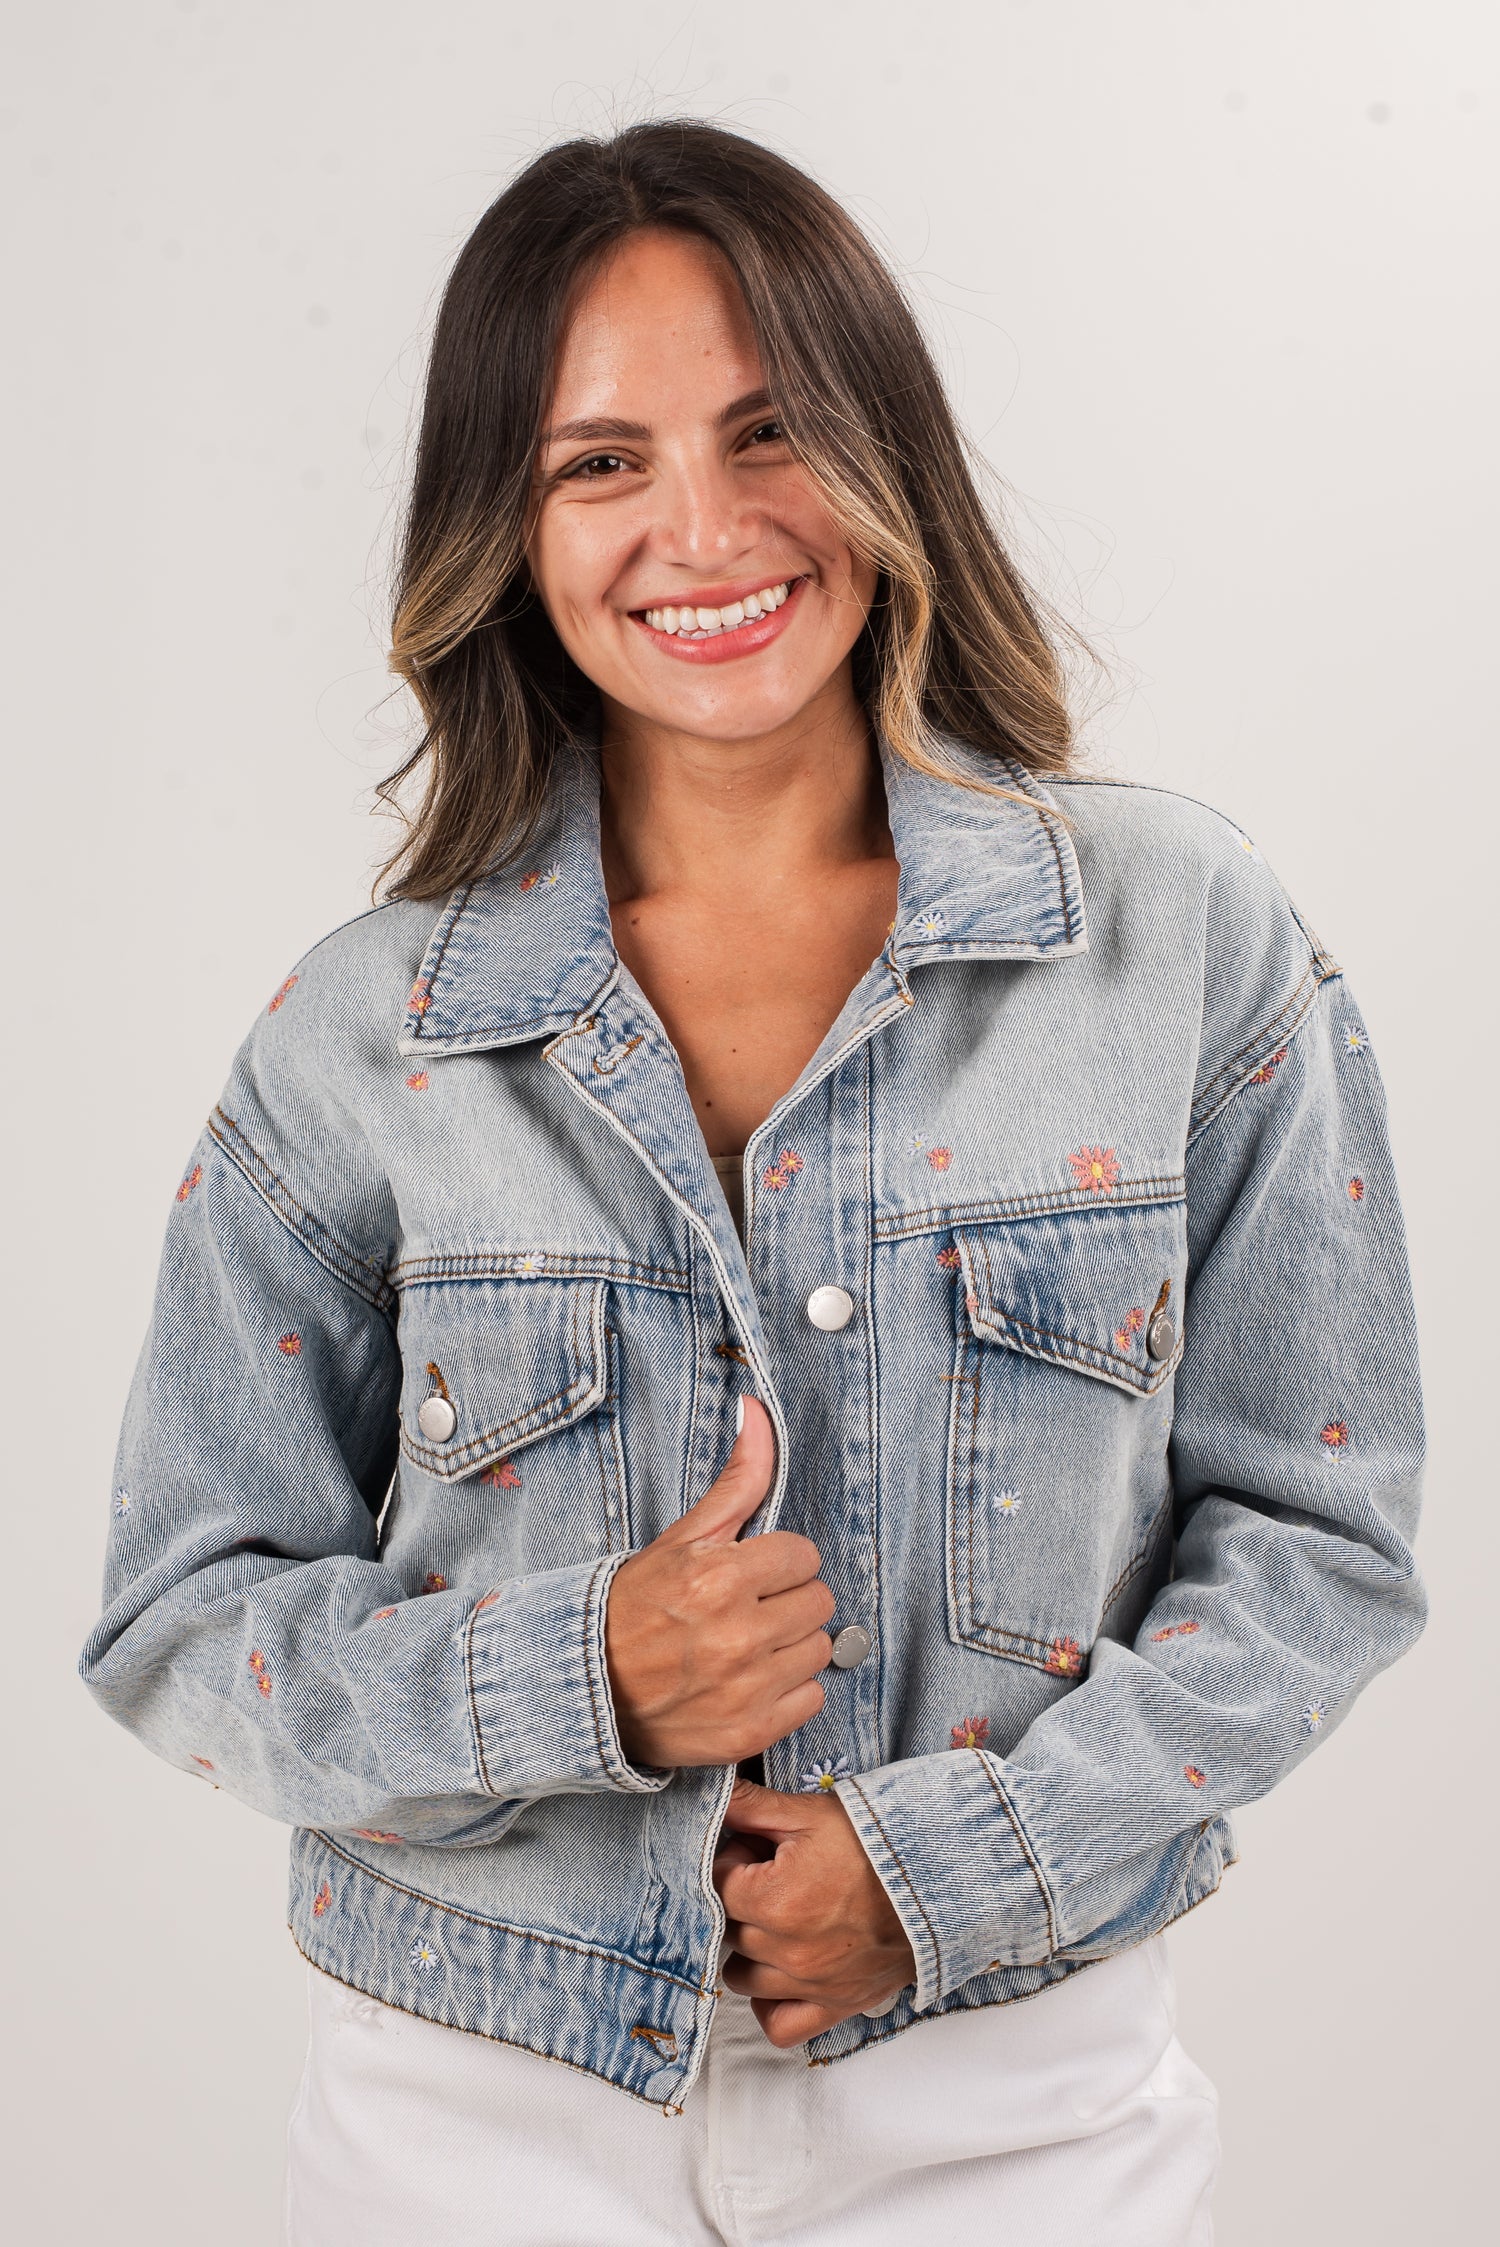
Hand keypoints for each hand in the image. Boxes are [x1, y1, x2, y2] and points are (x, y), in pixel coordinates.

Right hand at [604, 1401, 835, 1768]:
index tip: (750, 1574)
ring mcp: (746, 1687)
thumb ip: (738, 1478)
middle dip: (788, 1600)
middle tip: (747, 1610)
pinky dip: (788, 1691)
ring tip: (747, 1646)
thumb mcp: (683, 1537)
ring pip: (820, 1649)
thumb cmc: (636, 1608)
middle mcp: (737, 1634)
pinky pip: (812, 1699)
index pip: (804, 1555)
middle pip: (819, 1602)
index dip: (779, 1562)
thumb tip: (758, 1412)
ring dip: (791, 1646)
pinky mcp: (751, 1731)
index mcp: (719, 1577)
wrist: (587, 1689)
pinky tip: (751, 1682)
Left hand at [712, 1776, 917, 2046]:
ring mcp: (809, 1985)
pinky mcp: (834, 2006)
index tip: (759, 1849)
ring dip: (752, 1949)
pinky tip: (782, 1972)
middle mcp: (786, 1950)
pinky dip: (771, 2004)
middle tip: (775, 1875)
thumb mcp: (809, 1812)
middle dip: (744, 1899)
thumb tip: (711, 1788)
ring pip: (742, 1976)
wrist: (939, 1878)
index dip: (735, 1859)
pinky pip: (778, 2025)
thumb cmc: (876, 1841)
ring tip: (780, 1919)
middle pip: (728, 1927)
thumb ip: (751, 1805)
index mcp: (773, 1899)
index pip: (717, 1882)